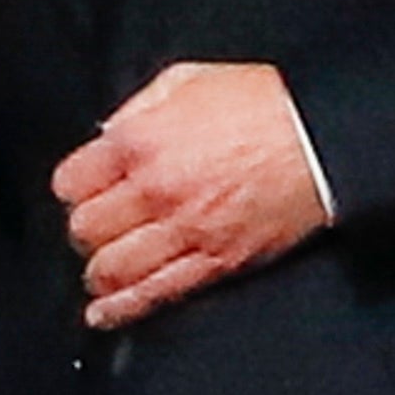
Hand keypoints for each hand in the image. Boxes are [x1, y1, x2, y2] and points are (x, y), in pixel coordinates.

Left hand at [55, 61, 325, 328]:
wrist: (325, 139)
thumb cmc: (267, 105)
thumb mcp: (190, 81)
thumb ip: (139, 108)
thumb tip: (109, 134)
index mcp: (141, 142)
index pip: (70, 183)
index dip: (74, 189)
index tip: (82, 192)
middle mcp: (155, 190)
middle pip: (86, 230)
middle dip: (87, 230)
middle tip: (98, 229)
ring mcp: (184, 230)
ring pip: (112, 269)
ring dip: (101, 272)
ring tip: (101, 271)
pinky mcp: (216, 261)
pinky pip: (156, 294)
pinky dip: (123, 308)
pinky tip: (105, 313)